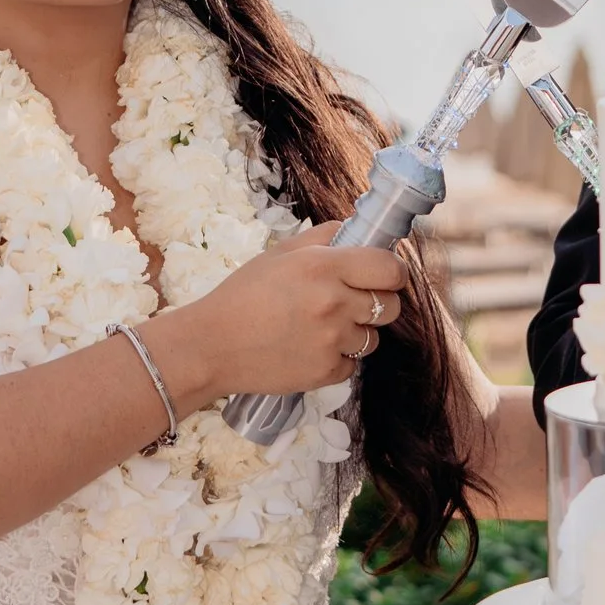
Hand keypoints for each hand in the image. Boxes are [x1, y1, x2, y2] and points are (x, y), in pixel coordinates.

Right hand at [146, 225, 403, 407]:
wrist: (211, 346)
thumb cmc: (242, 296)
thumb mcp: (279, 253)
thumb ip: (323, 237)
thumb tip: (357, 232)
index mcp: (324, 267)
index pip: (390, 269)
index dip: (394, 272)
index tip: (385, 275)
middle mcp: (334, 303)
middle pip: (392, 306)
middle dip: (379, 302)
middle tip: (353, 302)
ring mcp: (332, 341)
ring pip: (373, 338)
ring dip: (356, 332)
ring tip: (321, 328)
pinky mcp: (326, 373)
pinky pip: (352, 365)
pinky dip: (337, 359)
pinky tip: (309, 349)